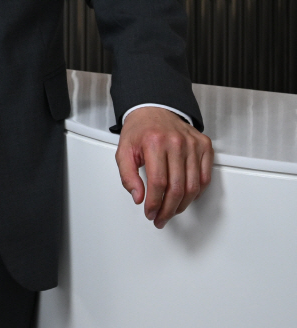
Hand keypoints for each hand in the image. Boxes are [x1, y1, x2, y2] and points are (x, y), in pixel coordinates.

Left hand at [115, 106, 213, 227]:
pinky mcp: (204, 146)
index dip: (154, 203)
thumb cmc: (139, 131)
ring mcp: (192, 144)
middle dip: (168, 209)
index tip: (150, 212)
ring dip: (182, 205)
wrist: (154, 110)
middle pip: (177, 187)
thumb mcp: (124, 150)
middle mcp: (175, 142)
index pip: (158, 182)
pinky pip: (205, 177)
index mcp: (154, 142)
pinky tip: (185, 197)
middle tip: (161, 218)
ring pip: (193, 186)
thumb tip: (138, 197)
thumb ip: (127, 175)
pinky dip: (196, 192)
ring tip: (172, 211)